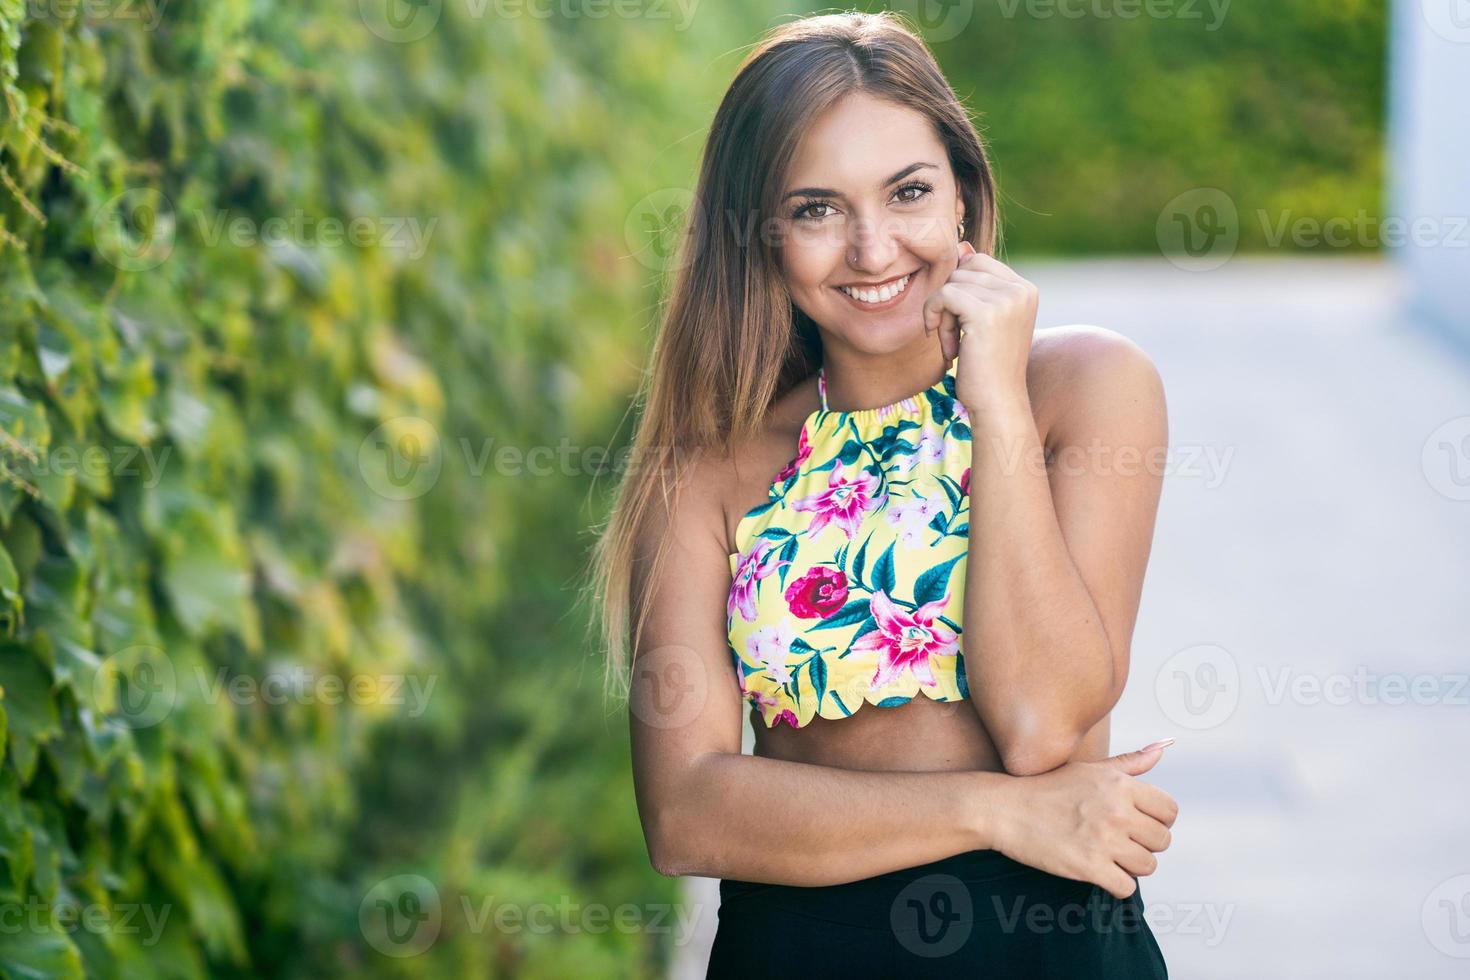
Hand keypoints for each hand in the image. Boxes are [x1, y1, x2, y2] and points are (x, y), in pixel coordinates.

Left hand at [920, 240, 1037, 410]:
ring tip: (953, 344)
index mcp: (1025, 290)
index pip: (979, 262)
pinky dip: (934, 317)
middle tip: (954, 336)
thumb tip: (963, 246)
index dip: (959, 288)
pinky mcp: (986, 313)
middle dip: (950, 300)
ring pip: (952, 282)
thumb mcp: (984, 321)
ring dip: (942, 314)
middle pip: (963, 269)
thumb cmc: (987, 367)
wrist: (997, 403)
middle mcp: (1021, 290)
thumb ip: (976, 286)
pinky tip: (944, 345)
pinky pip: (944, 295)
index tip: (960, 322)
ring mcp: (1006, 300)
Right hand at [988, 741, 1178, 898]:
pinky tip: (1099, 872)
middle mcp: (1116, 810)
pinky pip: (1127, 888)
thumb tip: (1163, 747)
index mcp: (1120, 784)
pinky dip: (1116, 885)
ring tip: (1108, 856)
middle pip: (1162, 841)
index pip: (1170, 811)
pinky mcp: (1089, 867)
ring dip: (1130, 866)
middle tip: (1119, 841)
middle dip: (1144, 844)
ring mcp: (1103, 840)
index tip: (1137, 824)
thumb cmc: (1046, 788)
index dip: (1157, 820)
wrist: (1004, 809)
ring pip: (1147, 866)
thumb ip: (1130, 761)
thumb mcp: (1090, 768)